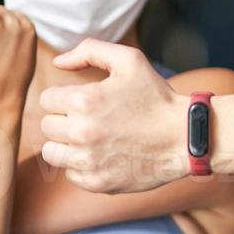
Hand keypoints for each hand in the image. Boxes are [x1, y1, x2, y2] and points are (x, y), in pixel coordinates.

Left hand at [37, 40, 186, 192]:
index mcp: (84, 101)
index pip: (47, 99)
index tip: (86, 101)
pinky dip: (83, 165)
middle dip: (66, 120)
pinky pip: (71, 173)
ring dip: (67, 144)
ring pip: (52, 152)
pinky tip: (105, 154)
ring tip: (93, 138)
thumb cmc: (157, 97)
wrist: (186, 137)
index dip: (65, 97)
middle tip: (93, 118)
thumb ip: (90, 50)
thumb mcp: (130, 61)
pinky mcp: (96, 183)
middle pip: (47, 126)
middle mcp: (81, 133)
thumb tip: (58, 62)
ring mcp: (87, 161)